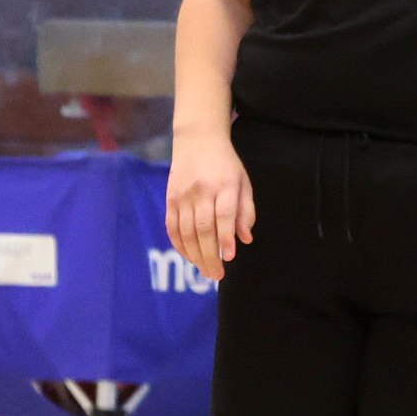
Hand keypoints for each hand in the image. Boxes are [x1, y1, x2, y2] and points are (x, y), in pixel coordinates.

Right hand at [166, 130, 251, 279]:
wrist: (197, 140)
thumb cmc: (225, 164)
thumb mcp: (243, 182)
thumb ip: (246, 211)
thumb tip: (245, 239)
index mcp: (224, 186)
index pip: (224, 216)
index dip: (226, 238)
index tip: (229, 257)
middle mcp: (201, 191)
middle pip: (203, 228)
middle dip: (209, 255)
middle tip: (217, 275)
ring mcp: (183, 196)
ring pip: (186, 231)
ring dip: (195, 255)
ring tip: (205, 271)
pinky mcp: (170, 199)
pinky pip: (172, 227)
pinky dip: (179, 245)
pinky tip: (189, 256)